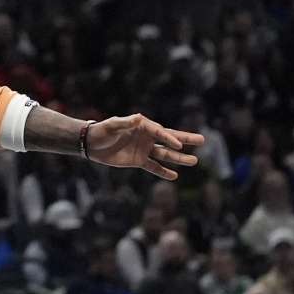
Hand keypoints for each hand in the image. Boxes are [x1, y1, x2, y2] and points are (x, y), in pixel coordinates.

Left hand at [86, 113, 203, 179]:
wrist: (91, 144)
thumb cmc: (101, 131)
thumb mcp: (112, 125)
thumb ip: (125, 122)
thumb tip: (138, 118)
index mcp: (142, 125)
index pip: (160, 132)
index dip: (170, 138)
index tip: (179, 144)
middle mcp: (146, 137)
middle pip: (169, 139)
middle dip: (185, 140)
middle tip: (202, 139)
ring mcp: (144, 149)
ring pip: (165, 154)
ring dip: (179, 158)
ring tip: (194, 161)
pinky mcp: (139, 161)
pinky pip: (154, 167)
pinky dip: (164, 172)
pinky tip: (175, 176)